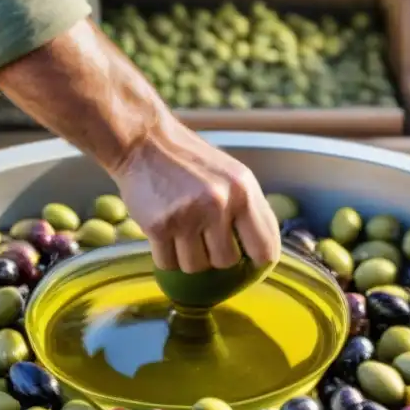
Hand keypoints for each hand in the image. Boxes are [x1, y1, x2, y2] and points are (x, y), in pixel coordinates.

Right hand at [110, 120, 280, 272]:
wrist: (144, 142)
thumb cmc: (190, 160)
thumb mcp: (231, 174)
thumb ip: (248, 209)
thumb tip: (262, 251)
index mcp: (243, 190)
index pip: (265, 248)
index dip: (257, 261)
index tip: (248, 263)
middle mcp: (218, 203)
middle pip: (226, 262)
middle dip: (215, 256)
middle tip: (203, 238)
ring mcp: (188, 216)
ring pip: (196, 267)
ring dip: (188, 258)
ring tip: (181, 233)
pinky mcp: (159, 227)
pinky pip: (167, 263)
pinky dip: (166, 256)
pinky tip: (164, 235)